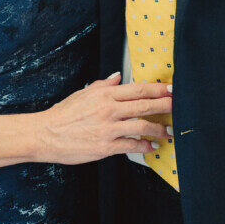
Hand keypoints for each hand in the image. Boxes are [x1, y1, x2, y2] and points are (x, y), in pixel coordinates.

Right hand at [36, 73, 171, 164]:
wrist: (45, 134)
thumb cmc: (63, 114)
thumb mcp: (83, 93)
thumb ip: (103, 84)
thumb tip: (118, 76)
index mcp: (104, 94)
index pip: (138, 89)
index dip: (158, 89)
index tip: (171, 89)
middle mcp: (108, 109)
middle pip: (145, 105)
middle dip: (165, 105)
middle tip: (178, 106)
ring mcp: (108, 128)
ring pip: (142, 126)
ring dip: (159, 129)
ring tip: (169, 131)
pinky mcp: (106, 147)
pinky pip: (131, 146)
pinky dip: (145, 146)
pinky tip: (151, 146)